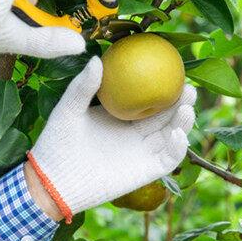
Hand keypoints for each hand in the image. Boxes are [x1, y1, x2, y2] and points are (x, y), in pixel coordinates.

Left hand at [27, 58, 196, 221]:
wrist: (53, 181)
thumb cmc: (56, 143)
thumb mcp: (68, 109)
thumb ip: (83, 86)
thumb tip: (97, 59)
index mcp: (120, 115)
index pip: (147, 97)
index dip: (162, 86)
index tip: (172, 71)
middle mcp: (134, 133)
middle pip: (166, 115)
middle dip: (181, 102)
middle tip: (188, 88)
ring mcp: (141, 152)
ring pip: (172, 134)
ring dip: (184, 122)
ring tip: (186, 108)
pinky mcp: (145, 172)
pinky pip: (168, 159)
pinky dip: (178, 148)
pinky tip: (177, 133)